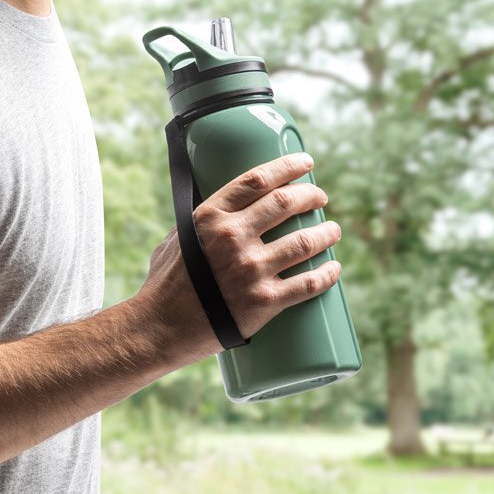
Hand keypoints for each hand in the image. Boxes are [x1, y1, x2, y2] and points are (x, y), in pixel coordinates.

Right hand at [135, 153, 341, 362]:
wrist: (159, 329)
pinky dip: (328, 274)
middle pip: (286, 203)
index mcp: (209, 218)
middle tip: (320, 199)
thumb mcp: (173, 241)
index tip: (305, 163)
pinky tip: (334, 268)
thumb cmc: (163, 286)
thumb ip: (198, 225)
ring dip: (327, 233)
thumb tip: (219, 215)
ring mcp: (250, 269)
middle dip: (311, 196)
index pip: (257, 180)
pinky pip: (309, 283)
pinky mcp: (264, 301)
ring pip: (305, 241)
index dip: (287, 167)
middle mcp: (231, 238)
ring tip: (332, 231)